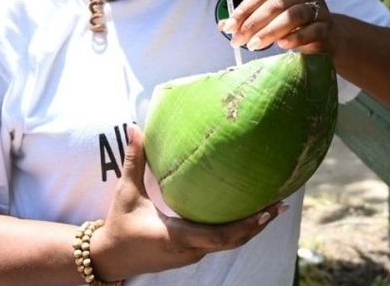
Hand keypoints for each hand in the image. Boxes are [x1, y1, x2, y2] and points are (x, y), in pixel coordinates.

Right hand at [90, 125, 285, 280]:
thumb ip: (134, 162)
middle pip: (233, 241)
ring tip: (273, 208)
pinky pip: (221, 244)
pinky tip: (250, 216)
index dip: (245, 225)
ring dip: (251, 228)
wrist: (110, 259)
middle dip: (258, 224)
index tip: (266, 211)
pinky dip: (238, 231)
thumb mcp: (125, 193)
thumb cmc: (118, 226)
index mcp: (176, 236)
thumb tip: (135, 129)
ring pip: (229, 245)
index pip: (219, 235)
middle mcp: (189, 250)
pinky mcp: (191, 255)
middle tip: (279, 204)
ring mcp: (191, 255)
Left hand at [219, 0, 332, 53]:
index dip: (245, 8)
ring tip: (254, 45)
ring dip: (270, 31)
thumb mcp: (272, 17)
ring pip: (292, 16)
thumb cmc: (295, 24)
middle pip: (277, 3)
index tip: (230, 25)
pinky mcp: (327, 27)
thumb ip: (250, 18)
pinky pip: (310, 31)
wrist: (328, 37)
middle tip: (238, 40)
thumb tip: (223, 25)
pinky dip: (294, 38)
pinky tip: (281, 45)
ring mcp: (320, 7)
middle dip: (254, 23)